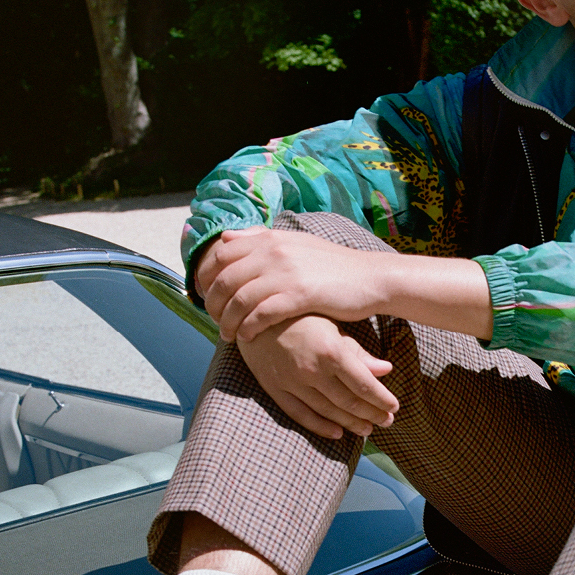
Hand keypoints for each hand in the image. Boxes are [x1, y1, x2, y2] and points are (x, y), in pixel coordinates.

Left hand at [196, 227, 390, 343]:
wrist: (370, 277)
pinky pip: (262, 314)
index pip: (221, 254)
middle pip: (225, 278)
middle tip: (214, 320)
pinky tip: (248, 337)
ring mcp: (287, 272)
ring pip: (240, 299)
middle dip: (213, 303)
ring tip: (228, 335)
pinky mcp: (300, 295)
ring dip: (228, 320)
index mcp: (270, 238)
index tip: (204, 295)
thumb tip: (226, 237)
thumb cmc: (331, 265)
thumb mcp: (295, 243)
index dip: (205, 276)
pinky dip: (249, 327)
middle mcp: (274, 251)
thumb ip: (259, 238)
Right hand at [239, 313, 396, 439]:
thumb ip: (358, 351)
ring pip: (328, 411)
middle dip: (372, 414)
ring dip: (351, 423)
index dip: (382, 399)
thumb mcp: (332, 326)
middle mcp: (312, 370)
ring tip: (368, 430)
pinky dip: (320, 427)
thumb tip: (387, 370)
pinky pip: (300, 414)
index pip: (364, 384)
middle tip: (388, 422)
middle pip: (349, 401)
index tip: (394, 407)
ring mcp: (292, 382)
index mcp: (331, 351)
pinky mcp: (275, 389)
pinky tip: (337, 434)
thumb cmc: (300, 315)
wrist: (254, 313)